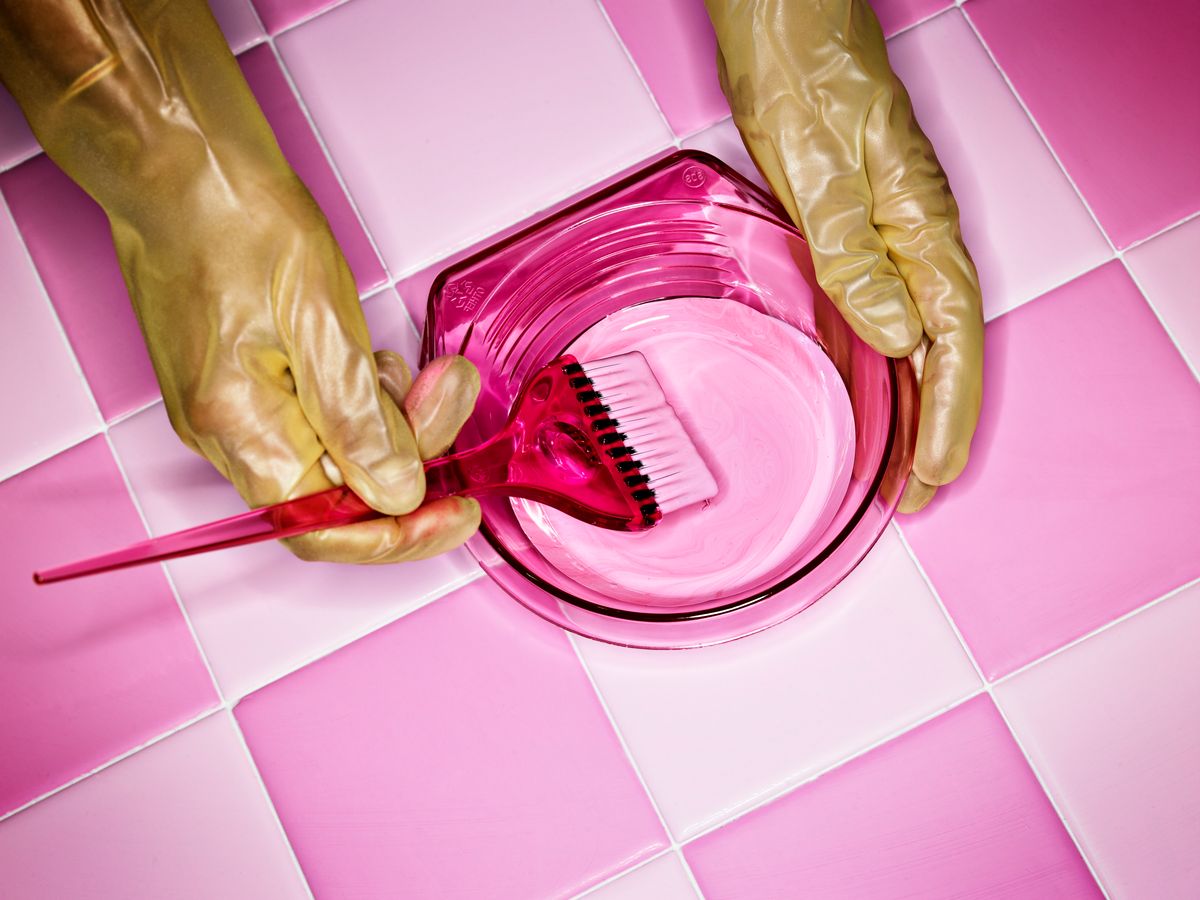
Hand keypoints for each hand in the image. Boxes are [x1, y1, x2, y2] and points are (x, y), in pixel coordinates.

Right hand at [0, 0, 480, 560]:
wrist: (180, 167)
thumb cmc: (238, 222)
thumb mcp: (322, 320)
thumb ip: (360, 419)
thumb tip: (396, 494)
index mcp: (241, 428)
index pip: (324, 529)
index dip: (399, 535)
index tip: (458, 511)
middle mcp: (228, 434)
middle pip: (339, 492)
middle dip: (411, 448)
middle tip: (450, 390)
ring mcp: (234, 412)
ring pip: (335, 454)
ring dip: (392, 419)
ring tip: (416, 365)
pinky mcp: (246, 385)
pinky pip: (318, 421)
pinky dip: (364, 400)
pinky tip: (377, 360)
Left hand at [704, 0, 983, 511]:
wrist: (780, 14)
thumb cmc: (802, 66)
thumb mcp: (821, 164)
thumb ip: (855, 252)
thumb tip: (895, 333)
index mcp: (917, 221)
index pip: (949, 337)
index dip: (946, 411)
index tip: (934, 471)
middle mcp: (909, 233)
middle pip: (939, 348)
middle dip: (935, 427)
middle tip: (920, 495)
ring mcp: (882, 232)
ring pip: (911, 337)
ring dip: (910, 405)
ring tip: (900, 468)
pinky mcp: (848, 227)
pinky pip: (873, 310)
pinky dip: (877, 364)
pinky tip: (868, 392)